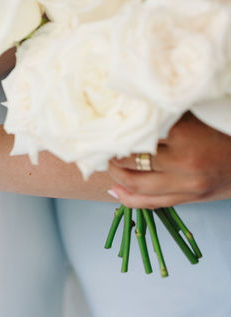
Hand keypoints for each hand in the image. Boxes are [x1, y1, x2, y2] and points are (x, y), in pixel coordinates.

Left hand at [109, 113, 230, 207]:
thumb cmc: (225, 131)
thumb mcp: (197, 116)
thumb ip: (165, 117)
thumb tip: (126, 113)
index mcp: (185, 133)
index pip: (137, 132)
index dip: (117, 128)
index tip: (102, 123)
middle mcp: (184, 161)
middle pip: (130, 159)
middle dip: (110, 153)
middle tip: (99, 144)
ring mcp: (188, 184)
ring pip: (136, 183)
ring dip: (115, 174)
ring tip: (107, 162)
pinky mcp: (191, 198)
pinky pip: (151, 203)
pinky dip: (128, 199)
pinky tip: (115, 190)